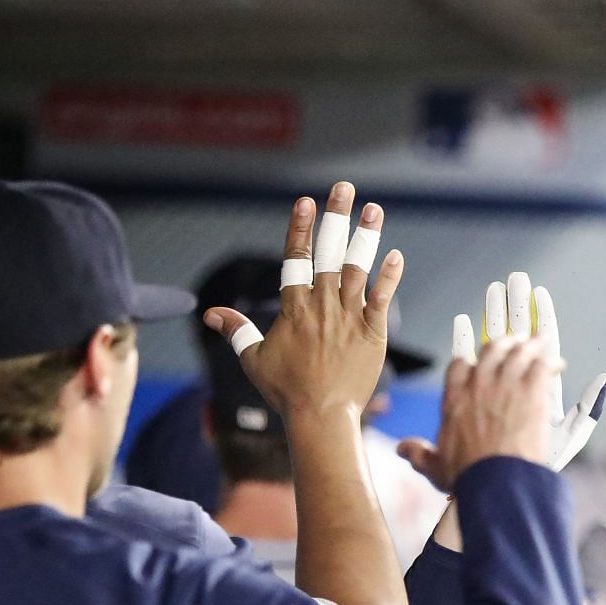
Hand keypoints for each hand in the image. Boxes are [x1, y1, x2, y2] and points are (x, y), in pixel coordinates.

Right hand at [204, 182, 403, 424]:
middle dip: (335, 216)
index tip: (306, 201)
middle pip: (328, 252)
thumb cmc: (286, 391)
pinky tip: (395, 255)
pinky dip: (389, 277)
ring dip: (366, 236)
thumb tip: (210, 314)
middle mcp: (321, 305)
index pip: (295, 257)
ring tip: (374, 209)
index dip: (300, 227)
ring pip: (359, 268)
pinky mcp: (373, 333)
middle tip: (343, 187)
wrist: (321, 416)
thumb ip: (236, 330)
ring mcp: (349, 317)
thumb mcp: (253, 360)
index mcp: (293, 307)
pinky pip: (383, 299)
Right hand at [397, 273, 605, 490]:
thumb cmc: (467, 479)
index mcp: (454, 398)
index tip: (465, 327)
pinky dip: (548, 356)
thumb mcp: (435, 468)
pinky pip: (542, 363)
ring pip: (518, 351)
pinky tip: (554, 354)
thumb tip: (402, 450)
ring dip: (529, 340)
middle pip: (491, 347)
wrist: (495, 482)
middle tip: (508, 312)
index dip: (463, 343)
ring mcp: (506, 383)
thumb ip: (419, 454)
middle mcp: (478, 384)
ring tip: (537, 333)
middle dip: (501, 326)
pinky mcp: (533, 389)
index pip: (459, 363)